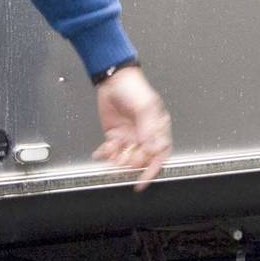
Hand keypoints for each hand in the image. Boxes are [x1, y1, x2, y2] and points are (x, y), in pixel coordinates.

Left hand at [92, 66, 171, 190]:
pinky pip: (111, 151)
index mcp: (158, 129)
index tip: (142, 181)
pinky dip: (105, 154)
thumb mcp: (145, 106)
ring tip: (110, 152)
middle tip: (123, 157)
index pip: (159, 155)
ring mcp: (130, 137)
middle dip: (130, 161)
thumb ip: (148, 128)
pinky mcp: (115, 135)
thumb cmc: (133, 88)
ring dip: (117, 159)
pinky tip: (100, 152)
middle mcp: (144, 136)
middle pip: (140, 159)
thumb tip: (151, 147)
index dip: (152, 170)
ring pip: (125, 158)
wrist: (113, 78)